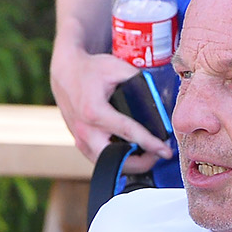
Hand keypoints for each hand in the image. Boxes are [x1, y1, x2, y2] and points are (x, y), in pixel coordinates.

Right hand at [51, 43, 170, 172]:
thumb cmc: (91, 70)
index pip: (128, 132)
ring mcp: (80, 139)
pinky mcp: (79, 143)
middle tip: (157, 154)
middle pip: (115, 159)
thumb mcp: (117, 68)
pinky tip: (132, 151)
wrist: (65, 73)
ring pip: (107, 164)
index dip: (150, 143)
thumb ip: (139, 82)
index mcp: (95, 111)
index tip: (166, 151)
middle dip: (140, 162)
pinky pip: (100, 158)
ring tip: (148, 153)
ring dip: (129, 163)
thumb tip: (159, 101)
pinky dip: (117, 159)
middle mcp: (85, 130)